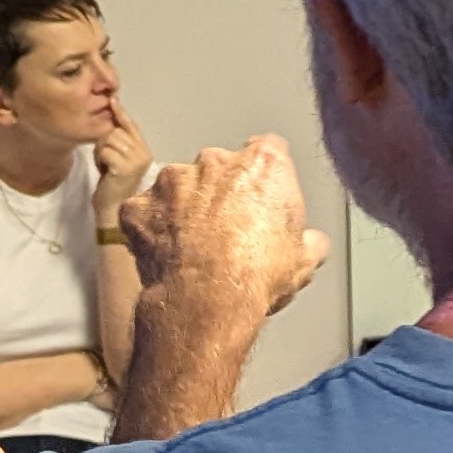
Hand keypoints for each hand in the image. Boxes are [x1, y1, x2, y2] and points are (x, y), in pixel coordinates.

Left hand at [90, 103, 154, 218]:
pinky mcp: (124, 167)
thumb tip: (113, 114)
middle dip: (104, 141)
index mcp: (145, 150)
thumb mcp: (119, 158)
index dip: (121, 113)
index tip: (112, 100)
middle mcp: (143, 153)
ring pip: (109, 139)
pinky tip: (104, 170)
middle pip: (116, 130)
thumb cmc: (113, 184)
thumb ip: (120, 140)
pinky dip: (99, 159)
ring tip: (105, 165)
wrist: (113, 209)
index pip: (131, 125)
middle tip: (105, 159)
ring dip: (100, 151)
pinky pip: (105, 150)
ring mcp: (135, 160)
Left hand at [112, 137, 330, 441]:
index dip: (267, 176)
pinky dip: (153, 227)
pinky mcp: (141, 206)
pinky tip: (168, 251)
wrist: (207, 301)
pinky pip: (146, 212)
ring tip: (197, 246)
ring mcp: (174, 181)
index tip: (265, 196)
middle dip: (224, 191)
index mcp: (264, 164)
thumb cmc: (255, 275)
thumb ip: (308, 238)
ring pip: (180, 186)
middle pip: (221, 167)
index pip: (270, 151)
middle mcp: (216, 162)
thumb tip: (311, 244)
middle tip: (231, 230)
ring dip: (186, 208)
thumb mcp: (305, 259)